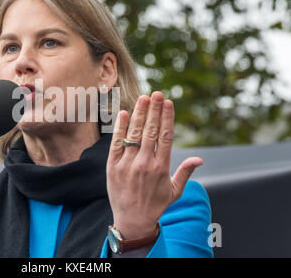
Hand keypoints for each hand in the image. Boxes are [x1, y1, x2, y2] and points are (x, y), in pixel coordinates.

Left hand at [106, 92, 202, 238]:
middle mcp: (144, 163)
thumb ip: (185, 173)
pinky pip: (116, 144)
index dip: (166, 117)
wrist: (132, 220)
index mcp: (161, 167)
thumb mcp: (174, 191)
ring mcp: (127, 164)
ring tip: (143, 98)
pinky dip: (120, 128)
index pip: (165, 136)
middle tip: (157, 93)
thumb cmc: (155, 205)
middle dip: (154, 110)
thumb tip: (199, 159)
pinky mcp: (112, 167)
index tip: (168, 103)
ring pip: (134, 134)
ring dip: (139, 114)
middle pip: (150, 131)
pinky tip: (124, 114)